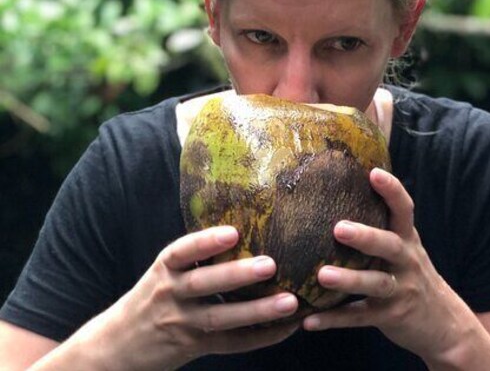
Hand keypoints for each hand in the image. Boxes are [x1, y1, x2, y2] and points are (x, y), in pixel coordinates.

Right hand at [67, 226, 299, 369]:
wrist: (115, 347)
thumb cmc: (152, 299)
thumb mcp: (163, 273)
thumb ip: (195, 257)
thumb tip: (245, 228)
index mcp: (164, 270)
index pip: (181, 252)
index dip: (206, 242)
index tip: (233, 231)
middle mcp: (170, 295)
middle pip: (203, 284)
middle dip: (237, 275)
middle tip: (271, 264)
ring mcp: (182, 324)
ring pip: (221, 318)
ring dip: (258, 311)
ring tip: (289, 302)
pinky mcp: (195, 347)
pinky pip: (231, 344)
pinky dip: (261, 337)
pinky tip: (287, 328)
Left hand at [301, 169, 481, 364]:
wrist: (445, 324)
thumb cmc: (413, 278)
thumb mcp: (406, 251)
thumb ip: (383, 230)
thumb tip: (342, 199)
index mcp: (409, 241)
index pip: (404, 210)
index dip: (392, 191)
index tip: (373, 173)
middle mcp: (408, 263)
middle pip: (390, 246)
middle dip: (367, 237)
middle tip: (339, 228)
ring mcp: (402, 291)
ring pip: (376, 284)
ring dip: (349, 279)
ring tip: (322, 276)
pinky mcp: (391, 317)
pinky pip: (360, 317)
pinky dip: (334, 319)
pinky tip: (308, 321)